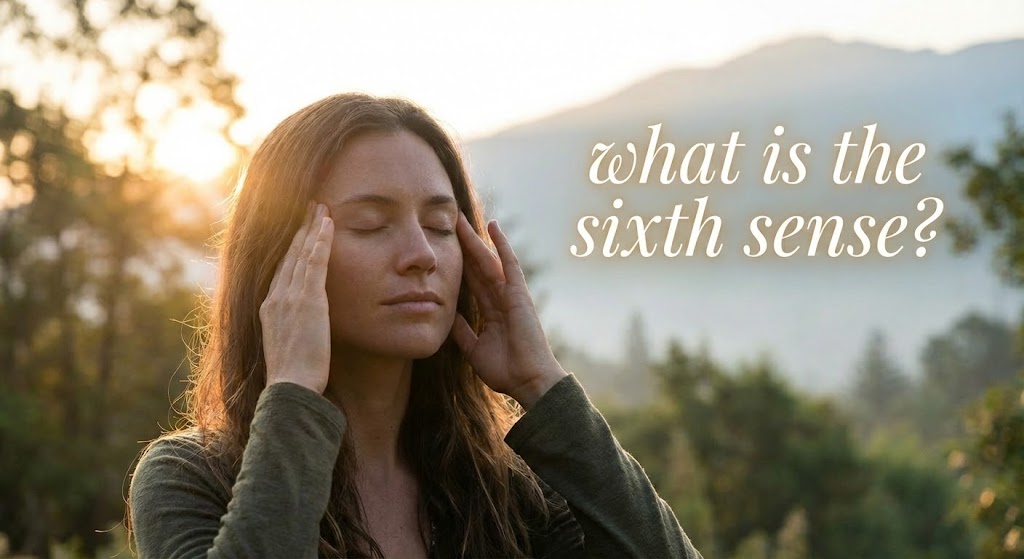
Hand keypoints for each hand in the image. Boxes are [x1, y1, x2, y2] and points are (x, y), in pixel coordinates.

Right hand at [260, 202, 333, 393]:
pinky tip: (328, 224)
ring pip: (301, 253)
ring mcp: (289, 297)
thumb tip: (304, 329)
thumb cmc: (295, 377)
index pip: (281, 270)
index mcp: (269, 309)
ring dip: (312, 227)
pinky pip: (314, 262)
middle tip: (309, 207)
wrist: (291, 388)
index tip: (299, 230)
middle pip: (288, 255)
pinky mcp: (307, 300)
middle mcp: (275, 298)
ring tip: (321, 207)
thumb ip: (295, 330)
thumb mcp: (290, 348)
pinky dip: (320, 240)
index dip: (291, 247)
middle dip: (299, 230)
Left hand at [451, 212, 567, 409]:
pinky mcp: (518, 293)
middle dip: (462, 244)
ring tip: (460, 219)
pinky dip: (502, 244)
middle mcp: (499, 298)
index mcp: (489, 311)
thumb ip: (462, 332)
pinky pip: (509, 264)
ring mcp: (509, 294)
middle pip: (476, 265)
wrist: (528, 381)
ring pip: (487, 259)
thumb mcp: (474, 349)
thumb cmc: (506, 370)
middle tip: (448, 222)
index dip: (457, 262)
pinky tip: (493, 227)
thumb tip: (447, 315)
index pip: (470, 280)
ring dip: (474, 239)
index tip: (443, 245)